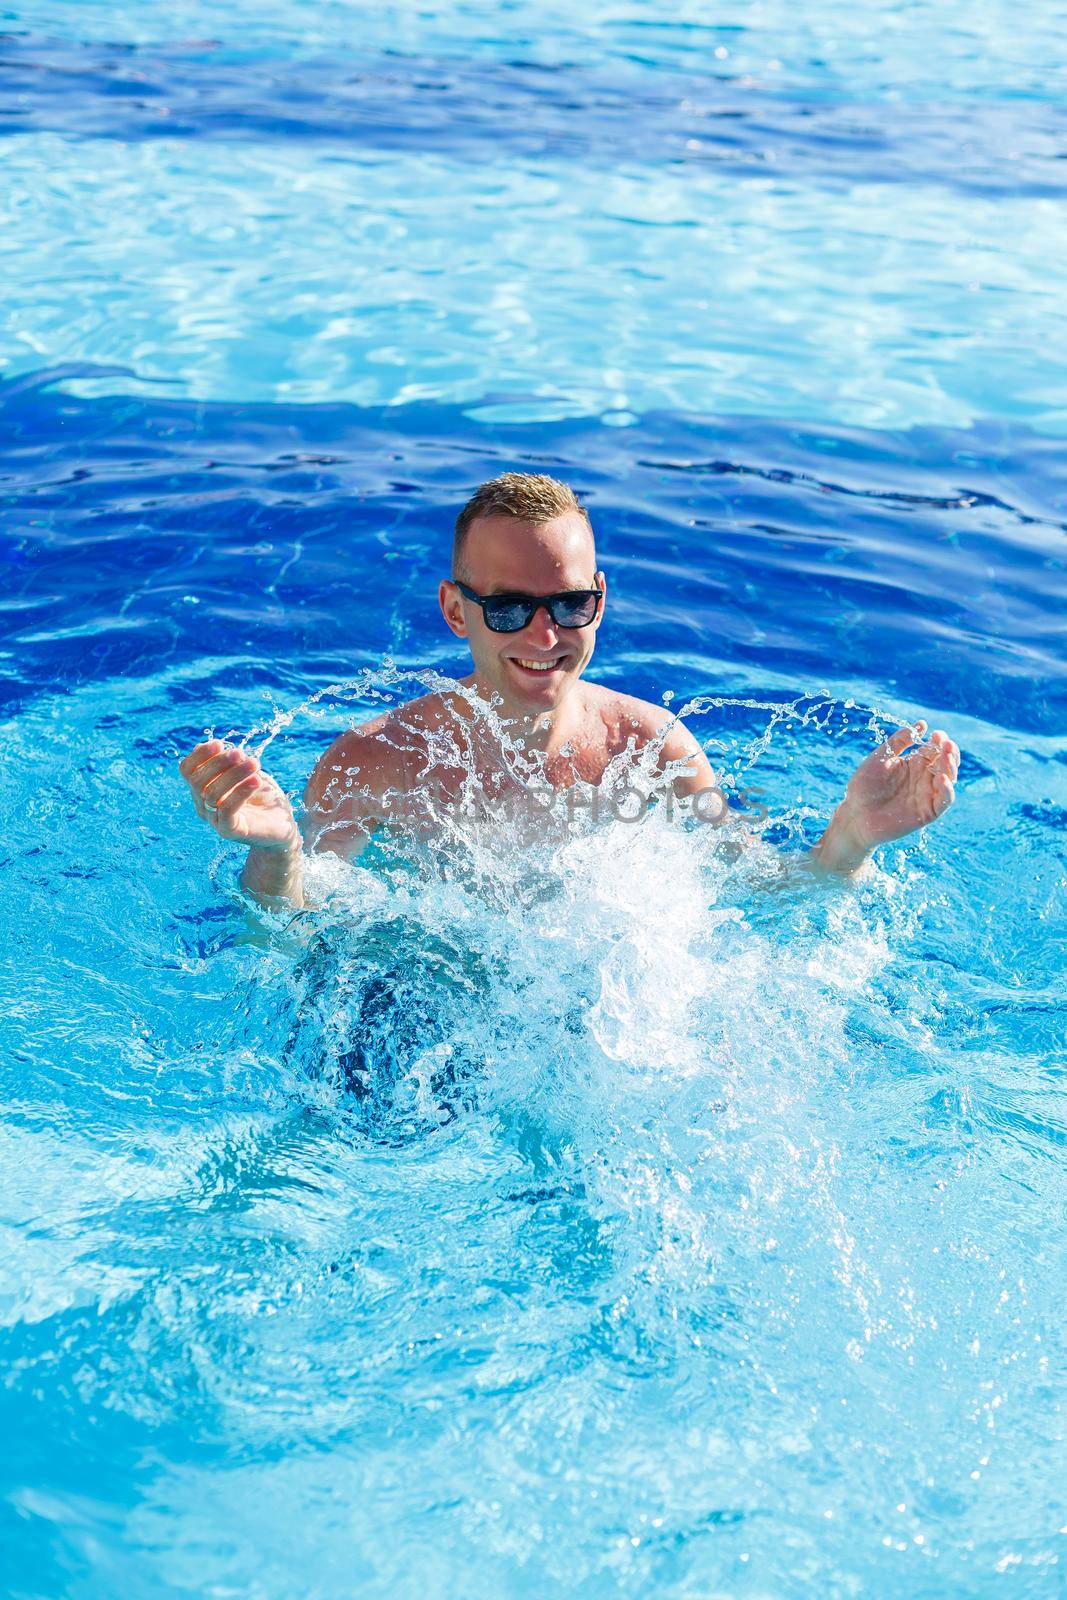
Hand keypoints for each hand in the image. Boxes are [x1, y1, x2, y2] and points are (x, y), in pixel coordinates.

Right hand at [179, 740, 298, 851]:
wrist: (283, 827)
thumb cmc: (264, 798)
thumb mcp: (248, 774)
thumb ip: (232, 762)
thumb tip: (215, 746)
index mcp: (203, 790)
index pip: (187, 770)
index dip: (199, 755)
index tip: (219, 744)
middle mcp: (204, 806)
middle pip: (197, 781)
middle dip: (218, 763)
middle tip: (241, 754)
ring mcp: (215, 820)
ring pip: (211, 793)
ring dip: (234, 774)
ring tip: (255, 764)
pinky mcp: (229, 831)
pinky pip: (227, 809)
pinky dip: (241, 791)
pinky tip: (256, 781)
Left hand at [836, 720, 958, 853]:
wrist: (855, 815)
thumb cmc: (864, 786)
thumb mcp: (881, 757)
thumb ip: (900, 741)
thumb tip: (922, 724)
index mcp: (914, 764)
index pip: (934, 749)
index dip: (939, 741)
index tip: (937, 734)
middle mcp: (924, 778)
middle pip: (946, 763)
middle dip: (949, 752)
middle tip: (946, 744)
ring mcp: (927, 795)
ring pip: (949, 780)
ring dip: (951, 768)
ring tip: (946, 757)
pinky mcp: (927, 812)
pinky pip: (944, 801)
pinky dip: (947, 790)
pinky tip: (941, 779)